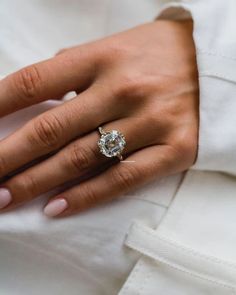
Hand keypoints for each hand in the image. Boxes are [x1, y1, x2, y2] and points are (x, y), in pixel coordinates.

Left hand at [0, 20, 197, 216]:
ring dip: (38, 182)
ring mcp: (150, 122)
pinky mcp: (173, 149)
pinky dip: (87, 195)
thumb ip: (74, 71)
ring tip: (6, 197)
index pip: (36, 82)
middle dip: (9, 157)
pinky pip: (123, 178)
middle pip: (53, 129)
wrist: (211, 66)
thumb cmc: (155, 54)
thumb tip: (38, 98)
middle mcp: (123, 90)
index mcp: (103, 58)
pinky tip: (56, 207)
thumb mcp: (112, 48)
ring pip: (82, 159)